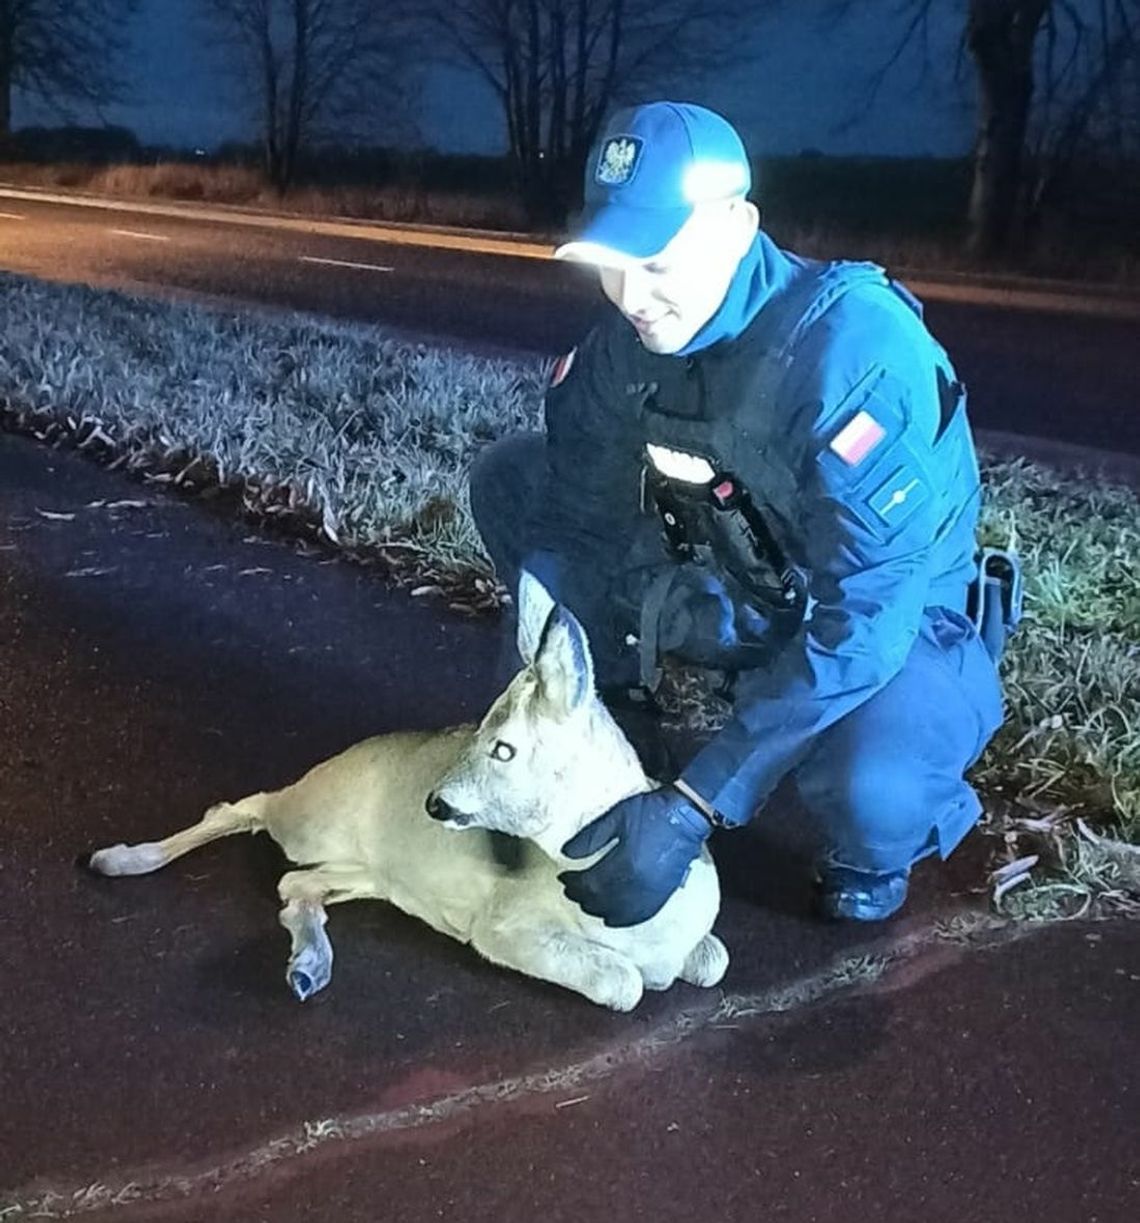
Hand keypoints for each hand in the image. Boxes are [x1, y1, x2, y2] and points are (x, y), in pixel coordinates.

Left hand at [558, 787, 710, 926]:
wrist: (687, 815)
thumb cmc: (651, 812)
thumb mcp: (616, 817)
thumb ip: (590, 837)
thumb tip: (566, 854)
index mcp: (624, 863)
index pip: (589, 883)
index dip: (573, 883)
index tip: (563, 878)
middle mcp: (637, 884)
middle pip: (601, 900)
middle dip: (582, 897)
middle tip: (570, 890)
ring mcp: (652, 892)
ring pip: (618, 912)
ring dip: (599, 910)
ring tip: (587, 903)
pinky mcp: (663, 894)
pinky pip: (640, 915)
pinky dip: (623, 919)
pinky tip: (612, 918)